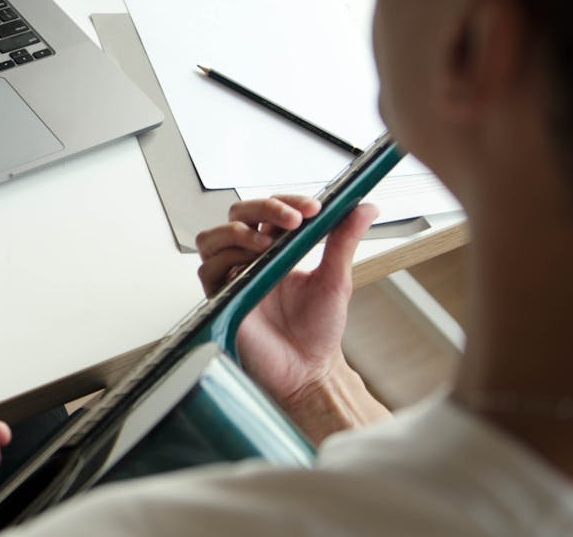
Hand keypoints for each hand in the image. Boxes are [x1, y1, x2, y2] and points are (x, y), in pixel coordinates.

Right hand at [195, 196, 378, 405]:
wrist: (308, 371)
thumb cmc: (317, 331)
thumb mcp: (336, 279)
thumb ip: (344, 240)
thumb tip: (364, 208)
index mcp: (274, 249)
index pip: (269, 210)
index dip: (286, 202)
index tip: (313, 207)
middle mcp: (248, 259)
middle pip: (237, 214)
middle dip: (263, 208)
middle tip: (293, 219)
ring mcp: (231, 278)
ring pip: (212, 237)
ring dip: (238, 233)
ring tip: (266, 245)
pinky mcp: (220, 299)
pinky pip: (207, 270)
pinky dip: (226, 262)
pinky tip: (249, 267)